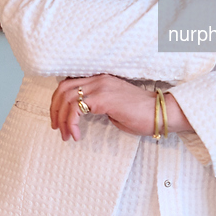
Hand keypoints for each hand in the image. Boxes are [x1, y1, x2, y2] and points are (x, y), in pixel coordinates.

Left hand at [50, 74, 192, 140]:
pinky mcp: (103, 99)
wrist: (160, 114)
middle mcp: (98, 79)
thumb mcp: (114, 107)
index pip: (69, 83)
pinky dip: (71, 122)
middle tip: (57, 128)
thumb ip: (98, 105)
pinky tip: (76, 135)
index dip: (58, 101)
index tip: (58, 119)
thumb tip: (84, 113)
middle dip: (55, 109)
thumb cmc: (141, 115)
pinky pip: (76, 108)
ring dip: (62, 119)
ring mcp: (101, 87)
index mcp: (101, 79)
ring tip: (66, 135)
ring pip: (66, 98)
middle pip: (63, 88)